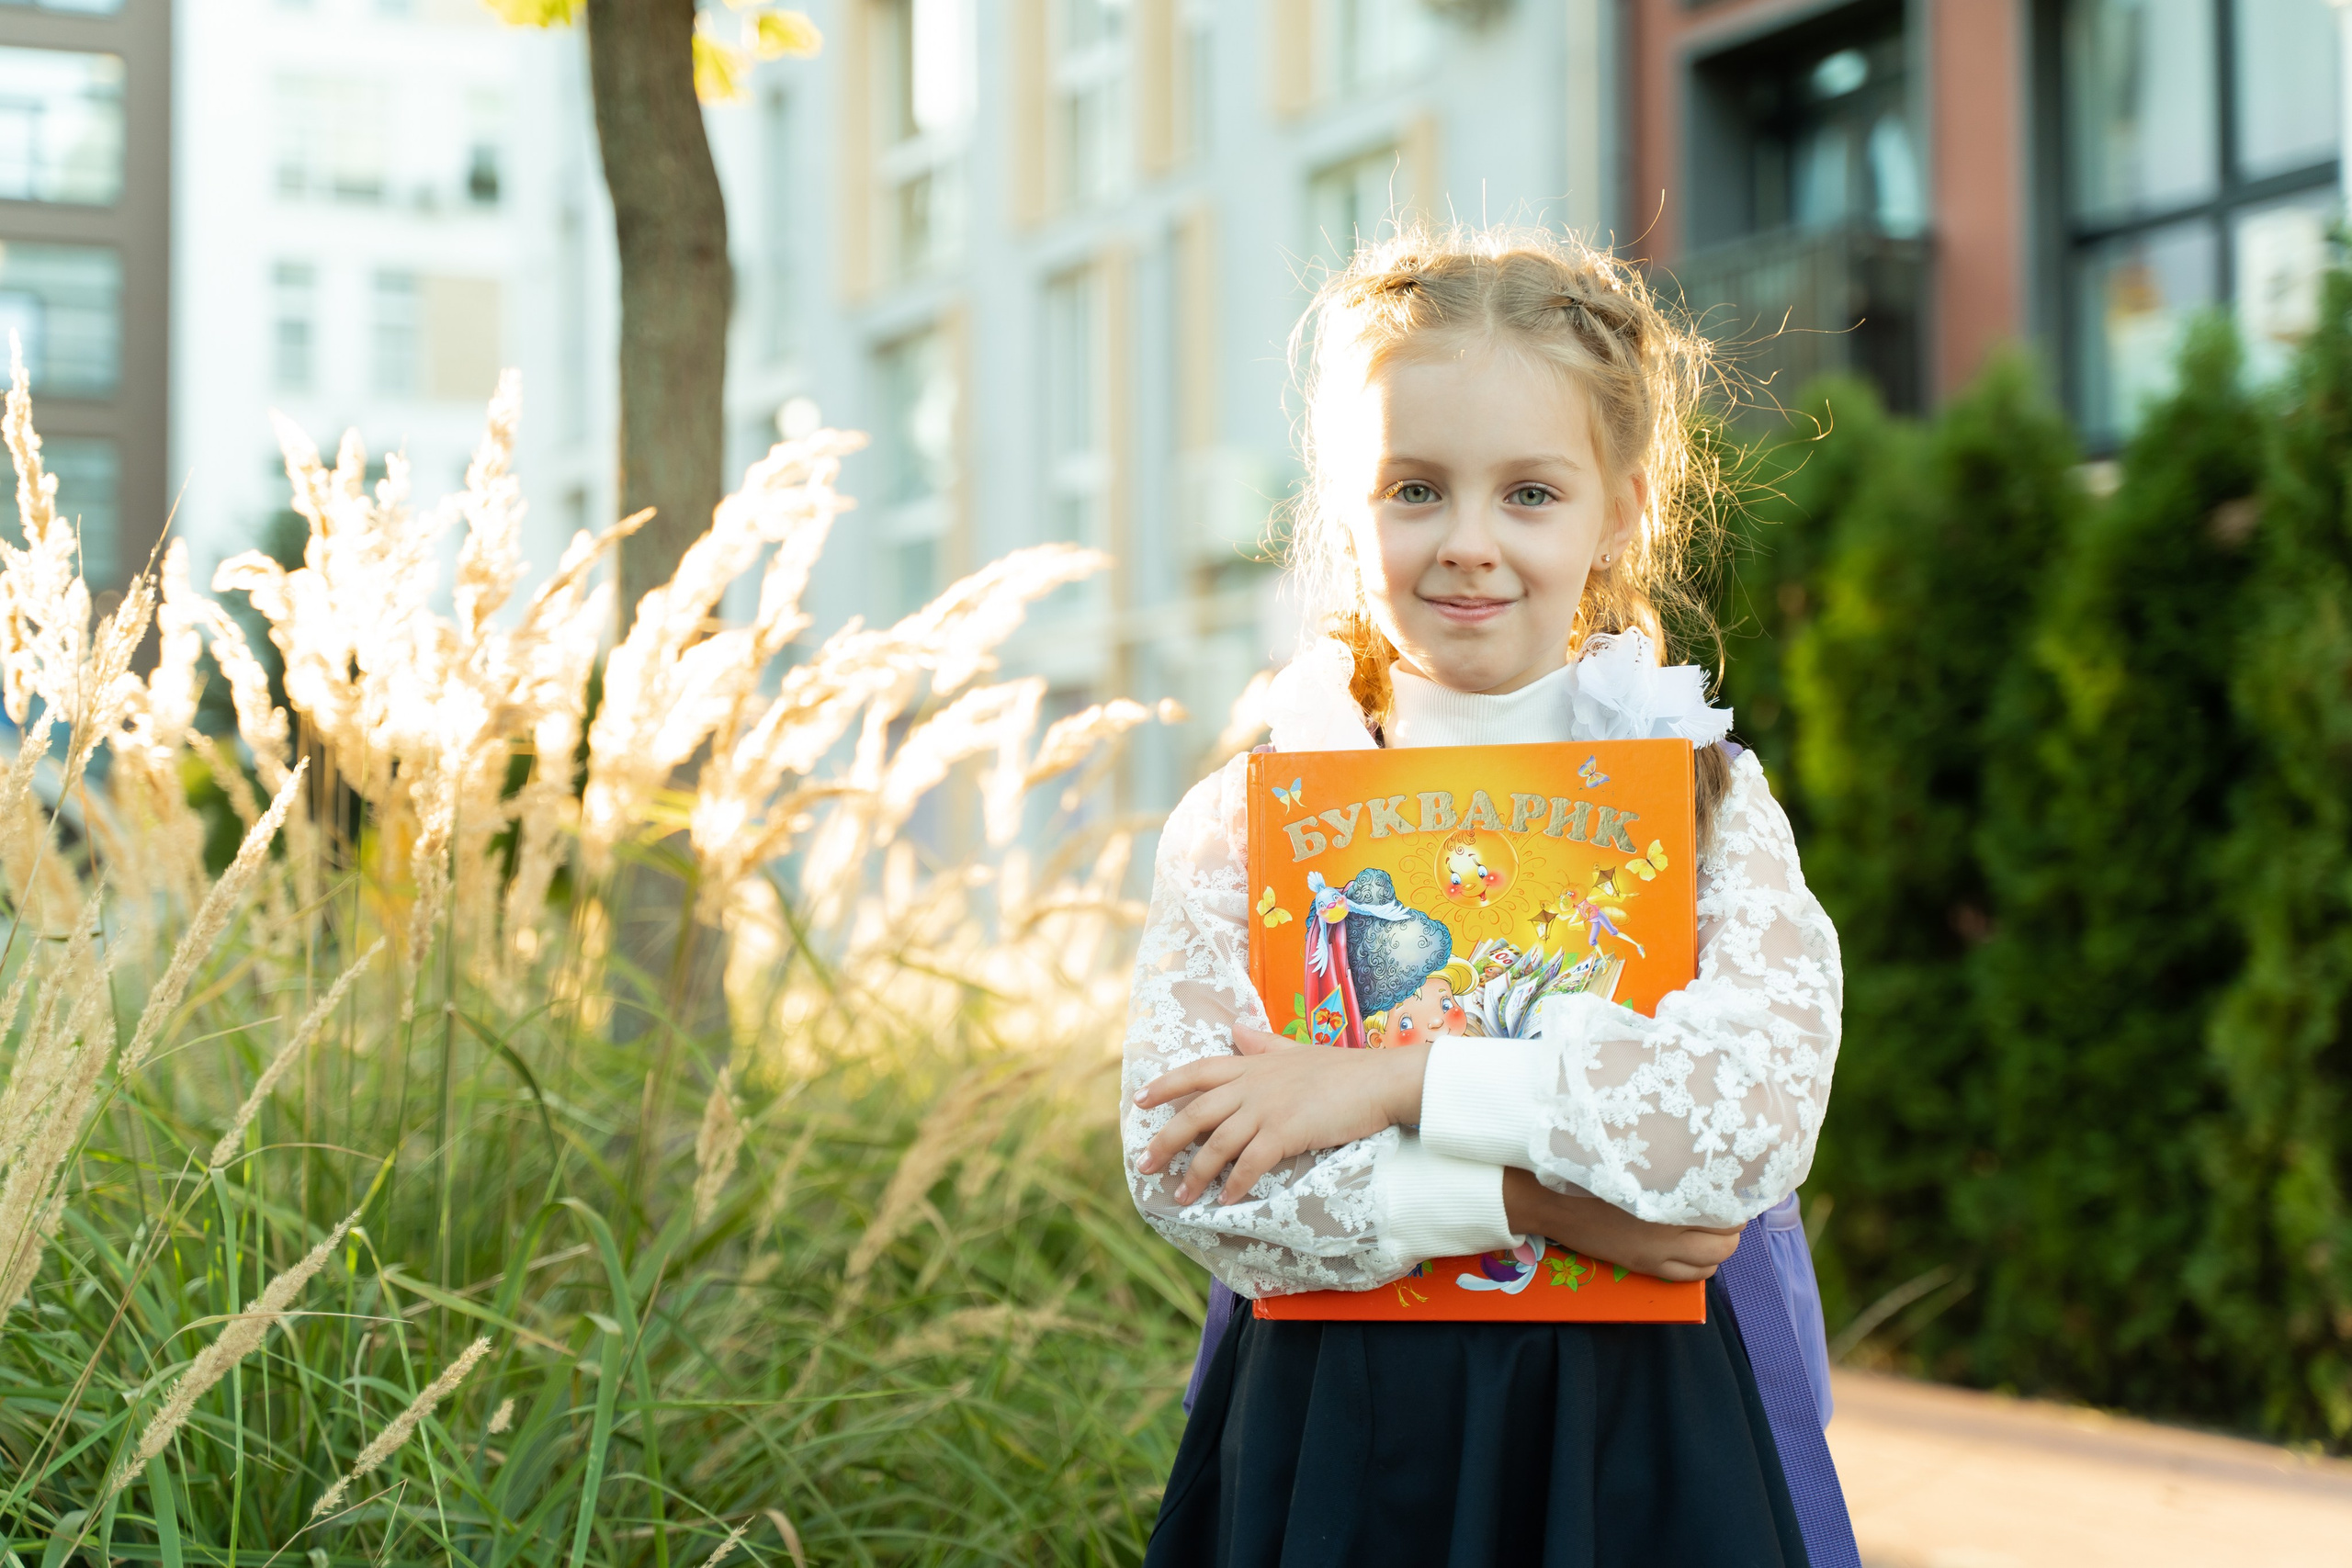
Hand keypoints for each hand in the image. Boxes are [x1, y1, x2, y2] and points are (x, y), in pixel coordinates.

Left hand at [1135, 1028, 1429, 1205]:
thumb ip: (1264, 1044)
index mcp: (1252, 1064)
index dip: (1166, 1085)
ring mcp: (1267, 1108)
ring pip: (1218, 1144)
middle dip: (1166, 1140)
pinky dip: (1235, 1184)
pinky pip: (1250, 1163)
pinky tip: (1224, 1201)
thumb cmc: (1344, 1069)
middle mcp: (1252, 1085)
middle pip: (1196, 1113)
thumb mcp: (1297, 1050)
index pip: (1197, 1071)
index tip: (1139, 1100)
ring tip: (1181, 1197)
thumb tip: (1238, 1028)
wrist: (1380, 1080)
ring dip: (1196, 1174)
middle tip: (1145, 1165)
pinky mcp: (1286, 1132)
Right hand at [1502, 1168, 1741, 1281]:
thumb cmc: (1591, 1172)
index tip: (1733, 1188)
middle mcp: (1668, 1234)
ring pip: (1711, 1263)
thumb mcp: (1637, 1163)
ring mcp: (1657, 1255)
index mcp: (1667, 1201)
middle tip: (1726, 1209)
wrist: (1552, 1200)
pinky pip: (1689, 1277)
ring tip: (1712, 1230)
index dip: (1735, 1201)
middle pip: (1725, 1242)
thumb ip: (1671, 1164)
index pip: (1724, 1211)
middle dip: (1732, 1227)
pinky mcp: (1644, 1266)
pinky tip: (1694, 1249)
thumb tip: (1702, 1161)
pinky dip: (1701, 1265)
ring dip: (1719, 1248)